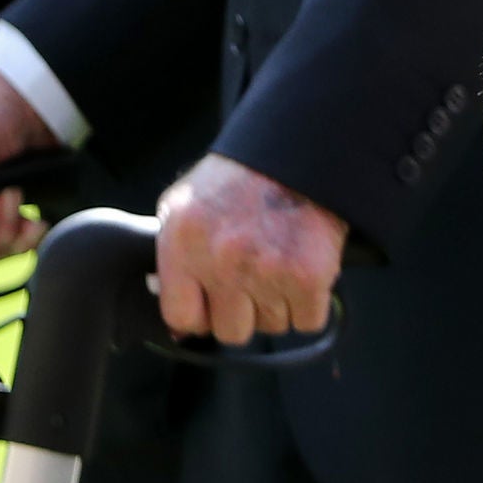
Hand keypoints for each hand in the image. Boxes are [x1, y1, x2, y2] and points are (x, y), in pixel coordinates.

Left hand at [155, 155, 345, 345]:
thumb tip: (178, 325)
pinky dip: (310, 303)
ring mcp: (265, 271)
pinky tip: (303, 269)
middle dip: (243, 311)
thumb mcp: (184, 206)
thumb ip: (173, 258)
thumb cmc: (238, 179)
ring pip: (272, 326)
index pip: (181, 316)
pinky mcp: (307, 277)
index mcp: (183, 243)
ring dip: (278, 303)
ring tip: (278, 261)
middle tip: (253, 276)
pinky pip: (307, 321)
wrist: (297, 151)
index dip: (200, 315)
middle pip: (231, 331)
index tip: (212, 305)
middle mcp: (221, 261)